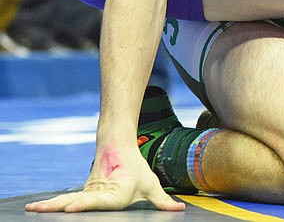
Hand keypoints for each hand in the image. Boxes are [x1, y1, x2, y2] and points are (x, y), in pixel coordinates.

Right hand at [24, 145, 184, 212]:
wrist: (119, 145)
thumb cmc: (136, 168)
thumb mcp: (151, 184)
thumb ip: (162, 201)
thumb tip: (179, 210)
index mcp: (113, 194)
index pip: (97, 201)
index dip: (84, 205)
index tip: (70, 208)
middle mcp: (97, 194)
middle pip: (75, 202)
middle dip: (57, 208)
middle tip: (37, 210)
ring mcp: (87, 193)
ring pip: (67, 200)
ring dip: (50, 205)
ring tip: (32, 209)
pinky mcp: (82, 194)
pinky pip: (65, 200)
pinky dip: (51, 205)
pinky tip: (37, 209)